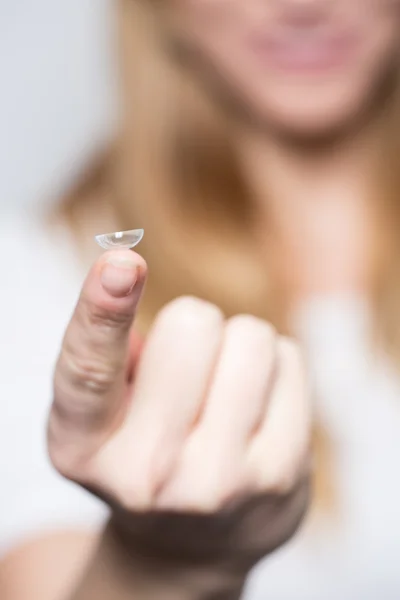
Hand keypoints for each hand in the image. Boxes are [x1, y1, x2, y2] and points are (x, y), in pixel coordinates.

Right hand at [48, 250, 310, 594]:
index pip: (89, 370)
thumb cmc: (143, 451)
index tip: (121, 263)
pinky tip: (256, 407)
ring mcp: (221, 480)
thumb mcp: (99, 415)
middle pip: (193, 327)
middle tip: (189, 362)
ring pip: (251, 337)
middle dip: (194, 325)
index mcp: (85, 446)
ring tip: (223, 386)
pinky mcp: (282, 474)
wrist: (193, 539)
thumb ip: (103, 351)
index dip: (103, 310)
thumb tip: (124, 275)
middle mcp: (149, 473)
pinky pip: (289, 358)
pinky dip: (274, 366)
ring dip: (238, 344)